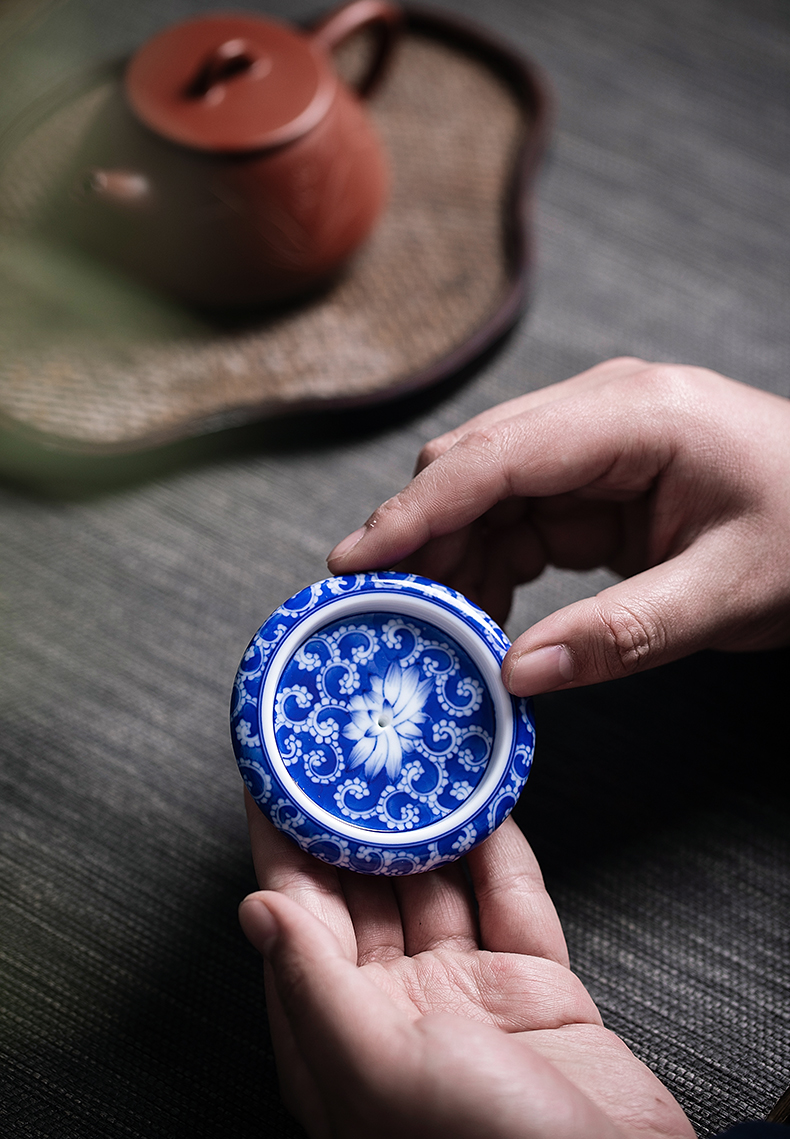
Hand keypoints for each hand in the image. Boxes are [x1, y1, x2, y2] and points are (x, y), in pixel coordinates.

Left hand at [239, 795, 696, 1138]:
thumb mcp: (379, 1068)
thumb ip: (314, 983)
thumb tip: (256, 911)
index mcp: (340, 1038)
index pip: (296, 919)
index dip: (284, 844)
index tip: (277, 779)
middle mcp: (396, 1012)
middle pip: (364, 892)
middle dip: (356, 820)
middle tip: (352, 747)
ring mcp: (466, 997)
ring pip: (437, 886)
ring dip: (429, 825)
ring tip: (417, 758)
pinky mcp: (533, 989)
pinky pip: (512, 899)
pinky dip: (500, 849)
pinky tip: (488, 805)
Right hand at [326, 358, 789, 694]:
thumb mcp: (730, 593)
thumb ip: (623, 634)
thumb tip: (515, 673)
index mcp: (633, 416)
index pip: (494, 456)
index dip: (414, 512)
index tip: (353, 564)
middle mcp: (599, 414)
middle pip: (473, 467)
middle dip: (421, 541)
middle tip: (385, 616)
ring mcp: (594, 444)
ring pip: (484, 497)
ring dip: (452, 561)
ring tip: (434, 632)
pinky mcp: (595, 481)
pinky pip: (517, 520)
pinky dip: (488, 568)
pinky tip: (480, 618)